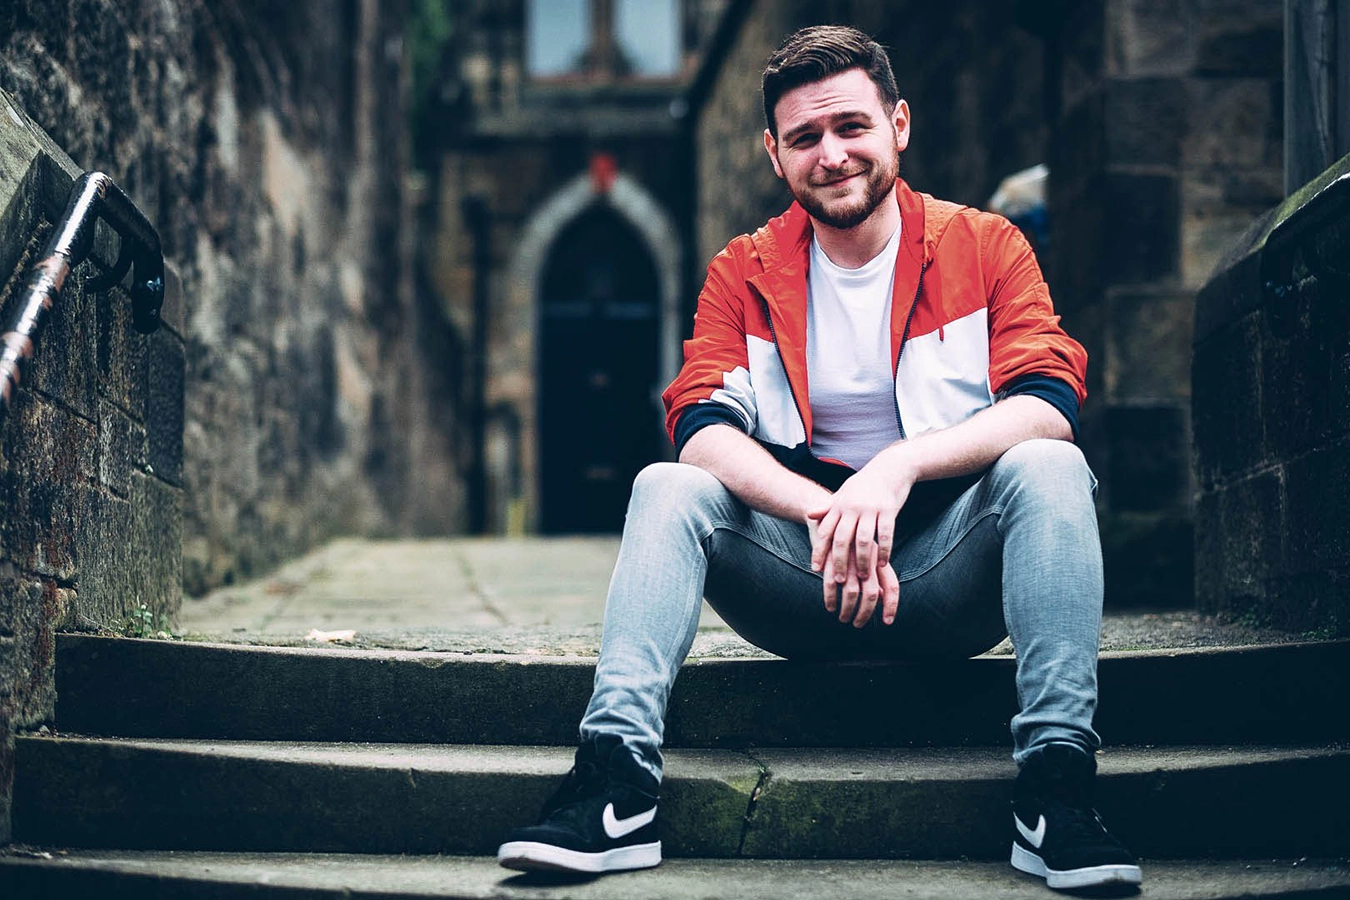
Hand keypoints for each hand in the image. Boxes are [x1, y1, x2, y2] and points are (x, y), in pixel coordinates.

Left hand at [807, 449, 914, 626]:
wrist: (890, 467)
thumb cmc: (864, 484)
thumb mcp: (843, 493)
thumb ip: (827, 507)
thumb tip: (808, 515)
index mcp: (839, 505)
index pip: (825, 531)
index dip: (819, 550)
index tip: (816, 569)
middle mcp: (852, 507)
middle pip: (842, 539)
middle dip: (839, 561)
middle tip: (839, 580)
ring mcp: (870, 508)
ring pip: (863, 540)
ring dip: (863, 561)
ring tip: (864, 577)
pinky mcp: (888, 509)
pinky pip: (885, 534)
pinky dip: (884, 550)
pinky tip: (883, 563)